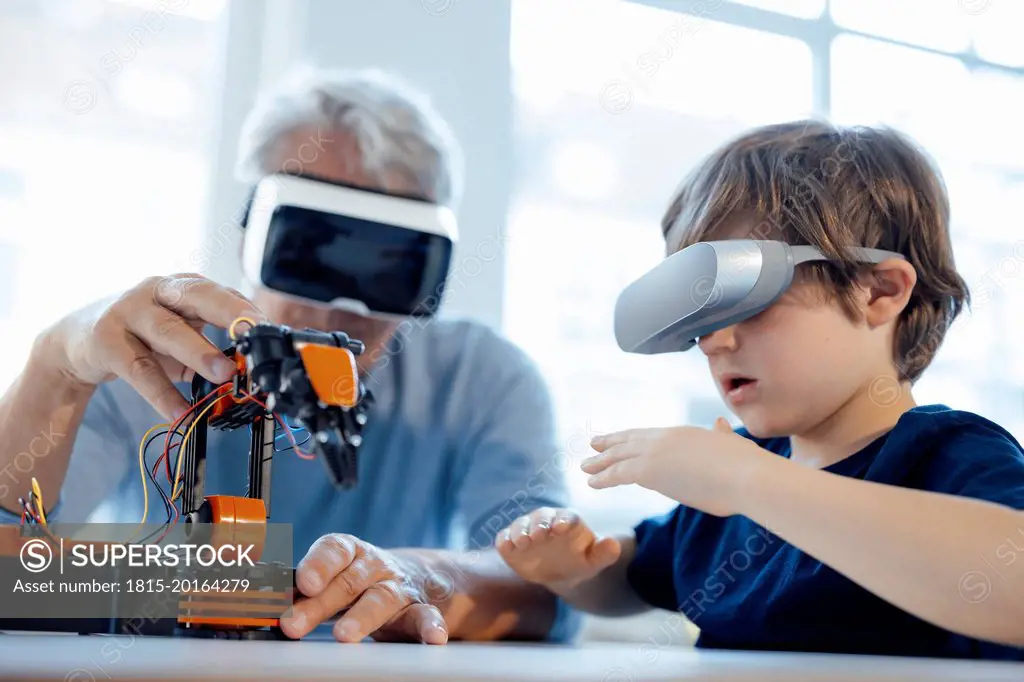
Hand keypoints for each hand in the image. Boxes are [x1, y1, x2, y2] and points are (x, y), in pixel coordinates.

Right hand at [47, 273, 265, 419]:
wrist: (79, 338)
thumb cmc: (143, 334)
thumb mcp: (181, 333)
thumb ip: (213, 346)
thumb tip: (251, 373)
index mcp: (184, 287)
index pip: (223, 293)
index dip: (248, 312)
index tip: (272, 331)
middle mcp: (158, 291)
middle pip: (198, 296)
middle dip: (230, 314)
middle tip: (255, 335)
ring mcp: (129, 312)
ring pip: (168, 330)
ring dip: (199, 352)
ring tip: (224, 375)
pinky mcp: (106, 340)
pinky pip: (138, 369)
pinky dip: (161, 393)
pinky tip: (179, 412)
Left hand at [281, 533, 448, 643]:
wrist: (416, 577)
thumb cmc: (361, 579)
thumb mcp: (335, 576)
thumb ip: (306, 590)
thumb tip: (266, 604)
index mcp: (351, 553)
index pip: (334, 550)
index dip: (317, 564)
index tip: (302, 582)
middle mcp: (375, 566)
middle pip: (348, 581)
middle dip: (319, 604)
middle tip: (293, 624)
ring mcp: (398, 587)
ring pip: (381, 599)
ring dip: (362, 616)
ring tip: (344, 635)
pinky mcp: (420, 609)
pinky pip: (426, 616)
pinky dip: (430, 626)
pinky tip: (432, 637)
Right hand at [495, 507, 620, 592]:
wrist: (560, 573)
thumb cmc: (580, 562)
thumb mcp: (593, 561)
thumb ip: (604, 553)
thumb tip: (614, 544)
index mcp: (569, 521)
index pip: (568, 516)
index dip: (565, 521)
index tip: (562, 528)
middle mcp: (546, 521)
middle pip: (541, 517)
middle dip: (540, 524)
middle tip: (539, 535)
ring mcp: (527, 530)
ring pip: (521, 525)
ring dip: (521, 531)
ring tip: (523, 542)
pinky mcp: (511, 542)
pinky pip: (505, 538)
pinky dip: (504, 540)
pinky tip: (506, 547)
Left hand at [583, 417, 771, 516]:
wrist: (747, 476)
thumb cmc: (747, 466)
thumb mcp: (732, 445)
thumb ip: (721, 435)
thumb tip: (719, 423)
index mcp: (684, 433)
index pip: (649, 435)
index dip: (631, 437)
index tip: (618, 438)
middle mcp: (666, 439)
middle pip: (629, 441)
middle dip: (610, 444)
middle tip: (593, 445)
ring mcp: (656, 453)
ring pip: (619, 456)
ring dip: (600, 462)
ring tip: (585, 467)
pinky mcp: (650, 471)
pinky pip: (618, 474)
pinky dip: (603, 477)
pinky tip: (592, 483)